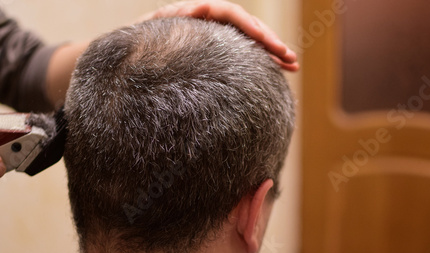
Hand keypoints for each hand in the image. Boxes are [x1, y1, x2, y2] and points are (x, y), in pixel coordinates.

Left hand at [140, 0, 298, 70]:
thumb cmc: (142, 43)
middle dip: (271, 41)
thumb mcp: (155, 29)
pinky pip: (246, 52)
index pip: (232, 14)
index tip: (266, 41)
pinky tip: (279, 70)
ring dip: (273, 51)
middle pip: (248, 26)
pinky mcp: (221, 51)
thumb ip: (175, 18)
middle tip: (290, 58)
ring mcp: (218, 36)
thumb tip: (199, 6)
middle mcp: (213, 22)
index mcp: (199, 14)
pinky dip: (262, 60)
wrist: (137, 56)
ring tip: (292, 66)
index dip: (251, 26)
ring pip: (251, 40)